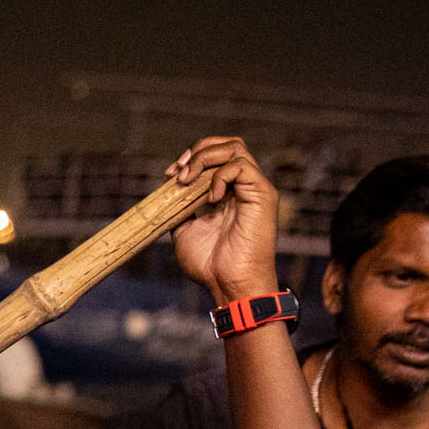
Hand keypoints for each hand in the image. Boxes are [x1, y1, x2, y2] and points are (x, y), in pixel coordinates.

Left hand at [168, 137, 280, 302]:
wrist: (228, 284)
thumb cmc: (210, 264)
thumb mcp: (184, 231)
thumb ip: (180, 210)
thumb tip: (166, 195)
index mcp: (228, 193)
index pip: (216, 156)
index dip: (191, 157)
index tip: (169, 174)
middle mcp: (243, 187)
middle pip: (228, 144)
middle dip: (198, 151)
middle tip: (178, 172)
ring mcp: (254, 189)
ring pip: (235, 148)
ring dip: (204, 159)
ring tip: (187, 180)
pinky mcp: (262, 195)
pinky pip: (242, 167)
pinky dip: (220, 176)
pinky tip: (210, 198)